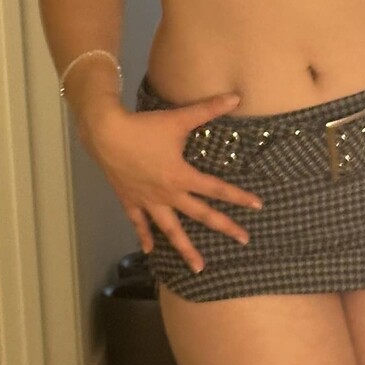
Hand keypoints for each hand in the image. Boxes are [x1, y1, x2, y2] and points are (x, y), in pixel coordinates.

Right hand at [81, 94, 262, 272]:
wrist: (106, 134)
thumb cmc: (144, 127)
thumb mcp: (178, 119)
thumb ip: (208, 109)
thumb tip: (237, 96)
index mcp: (181, 177)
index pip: (217, 189)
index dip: (238, 197)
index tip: (258, 206)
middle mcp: (168, 195)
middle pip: (200, 215)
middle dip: (224, 227)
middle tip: (244, 240)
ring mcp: (148, 201)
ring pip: (170, 230)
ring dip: (186, 249)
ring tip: (200, 267)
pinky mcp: (131, 201)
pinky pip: (139, 224)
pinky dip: (145, 238)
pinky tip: (151, 252)